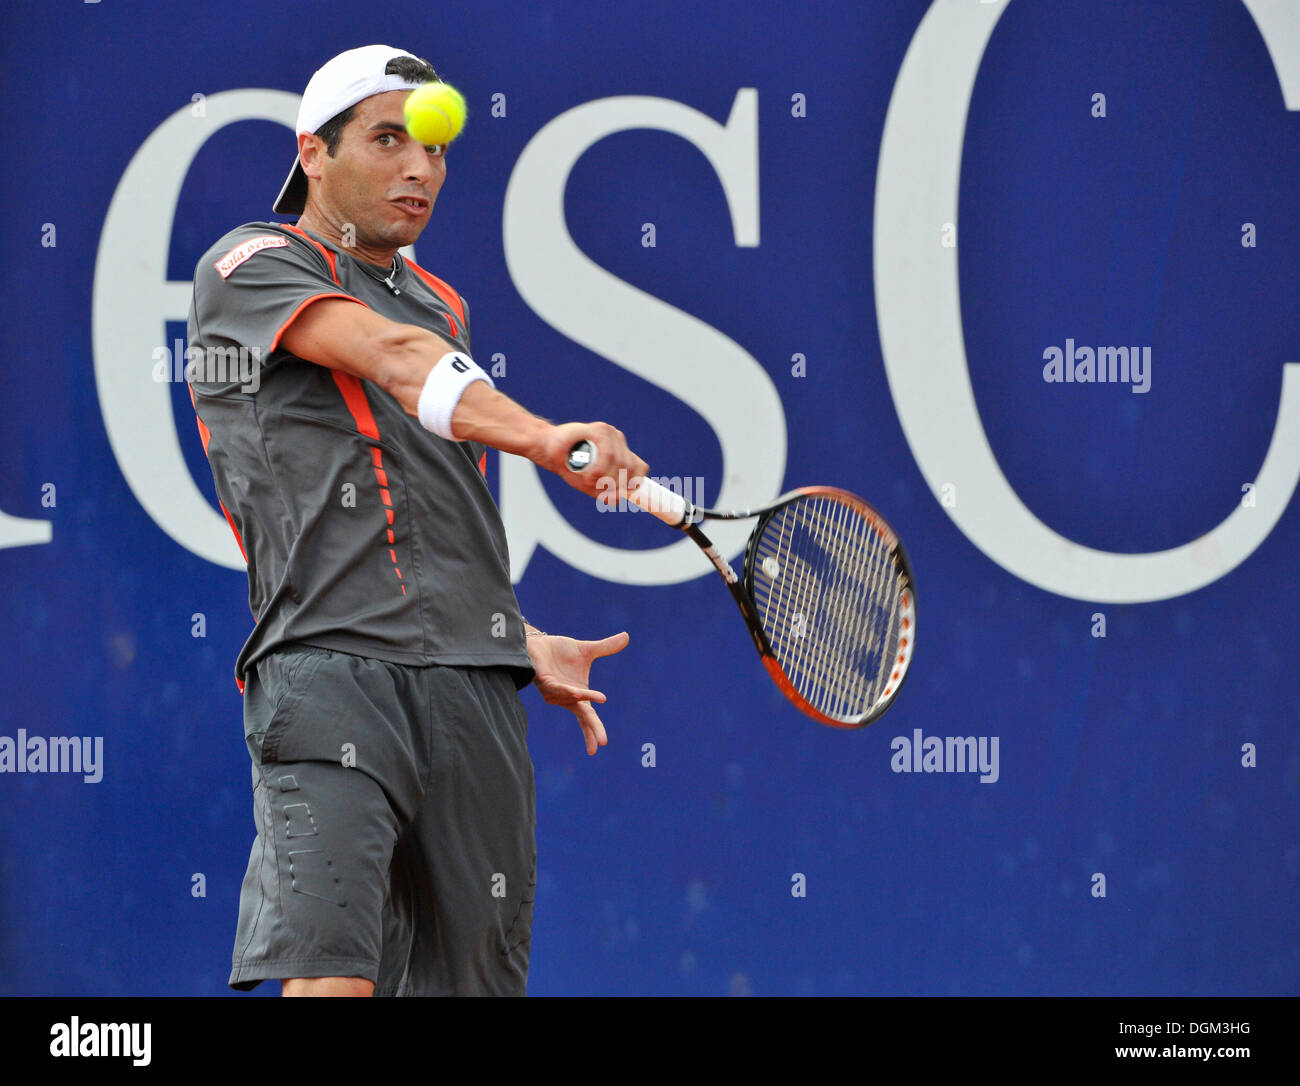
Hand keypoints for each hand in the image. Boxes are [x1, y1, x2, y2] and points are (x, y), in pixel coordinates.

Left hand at [525, 630, 629, 754]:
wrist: (537, 643)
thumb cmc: (559, 651)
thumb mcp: (587, 650)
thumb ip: (606, 647)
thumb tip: (626, 637)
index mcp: (578, 695)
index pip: (589, 717)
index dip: (595, 730)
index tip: (602, 743)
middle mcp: (566, 698)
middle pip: (582, 717)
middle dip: (591, 730)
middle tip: (601, 742)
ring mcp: (554, 691)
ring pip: (572, 699)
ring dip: (585, 698)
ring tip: (602, 698)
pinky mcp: (544, 681)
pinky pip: (557, 688)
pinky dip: (567, 691)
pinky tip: (577, 692)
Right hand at [537, 422, 648, 505]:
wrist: (547, 450)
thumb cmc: (569, 466)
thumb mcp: (590, 485)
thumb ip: (606, 493)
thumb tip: (621, 498)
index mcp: (620, 454)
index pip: (639, 468)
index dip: (635, 482)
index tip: (626, 492)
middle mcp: (618, 442)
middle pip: (630, 468)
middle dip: (614, 484)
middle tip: (595, 485)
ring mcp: (610, 434)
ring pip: (621, 463)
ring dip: (605, 478)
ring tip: (588, 479)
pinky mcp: (600, 430)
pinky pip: (609, 456)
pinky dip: (599, 470)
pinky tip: (588, 475)